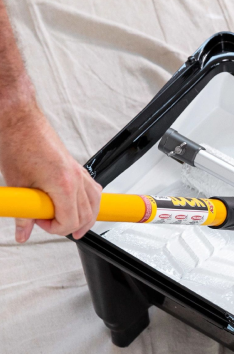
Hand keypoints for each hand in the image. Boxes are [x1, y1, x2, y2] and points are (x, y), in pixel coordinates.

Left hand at [0, 101, 101, 242]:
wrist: (20, 121)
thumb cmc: (18, 144)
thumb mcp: (17, 184)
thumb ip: (23, 213)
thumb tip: (23, 232)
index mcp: (63, 185)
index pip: (70, 221)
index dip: (54, 228)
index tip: (40, 221)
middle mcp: (77, 179)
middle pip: (87, 216)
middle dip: (70, 226)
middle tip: (50, 222)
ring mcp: (80, 172)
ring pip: (95, 204)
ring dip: (86, 218)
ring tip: (72, 224)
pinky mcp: (78, 168)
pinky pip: (94, 190)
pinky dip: (89, 202)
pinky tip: (79, 206)